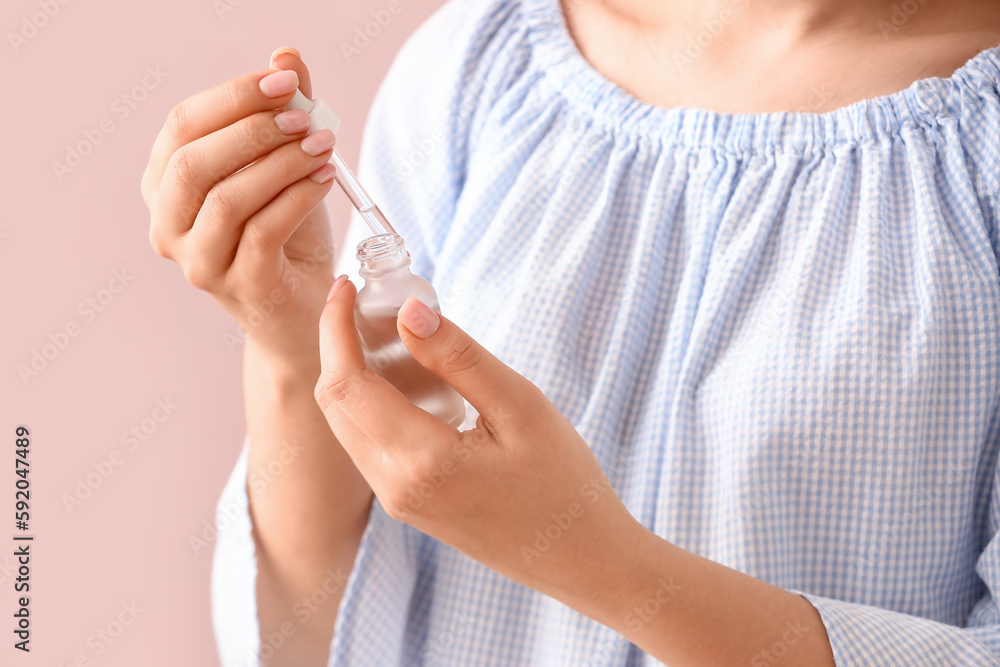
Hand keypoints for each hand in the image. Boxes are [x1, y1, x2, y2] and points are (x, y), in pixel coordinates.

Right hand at [141, 48, 337, 365]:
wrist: (304, 311)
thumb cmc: (288, 235)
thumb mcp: (284, 167)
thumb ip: (282, 112)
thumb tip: (286, 55)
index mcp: (165, 186)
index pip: (183, 126)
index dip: (234, 96)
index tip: (286, 79)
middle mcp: (168, 226)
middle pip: (194, 162)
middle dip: (253, 129)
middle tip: (306, 116)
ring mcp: (199, 262)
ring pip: (227, 199)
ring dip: (280, 164)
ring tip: (323, 146)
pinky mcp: (240, 286)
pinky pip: (264, 232)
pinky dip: (298, 198)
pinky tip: (326, 179)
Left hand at [313, 279, 837, 665]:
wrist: (581, 558)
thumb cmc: (564, 483)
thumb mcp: (520, 406)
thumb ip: (459, 357)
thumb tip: (408, 311)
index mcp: (422, 461)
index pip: (348, 383)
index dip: (336, 329)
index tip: (345, 286)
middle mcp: (396, 486)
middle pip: (335, 404)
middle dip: (336, 346)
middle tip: (361, 300)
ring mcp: (398, 502)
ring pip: (346, 427)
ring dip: (350, 375)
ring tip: (379, 330)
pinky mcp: (408, 506)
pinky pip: (366, 447)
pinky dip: (367, 405)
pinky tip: (400, 379)